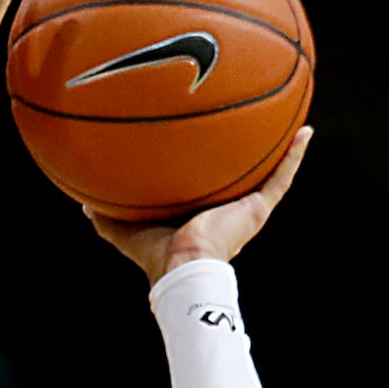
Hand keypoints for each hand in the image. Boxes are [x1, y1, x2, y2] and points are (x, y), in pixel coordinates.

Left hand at [85, 127, 311, 285]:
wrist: (182, 266)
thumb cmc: (155, 255)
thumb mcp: (125, 231)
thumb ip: (104, 219)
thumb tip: (82, 204)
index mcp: (200, 215)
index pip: (206, 187)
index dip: (207, 170)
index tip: (204, 148)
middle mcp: (226, 210)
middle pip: (238, 177)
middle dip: (244, 155)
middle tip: (247, 124)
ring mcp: (245, 209)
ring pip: (268, 173)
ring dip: (280, 150)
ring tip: (291, 121)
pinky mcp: (258, 208)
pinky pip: (282, 176)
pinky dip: (295, 155)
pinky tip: (306, 132)